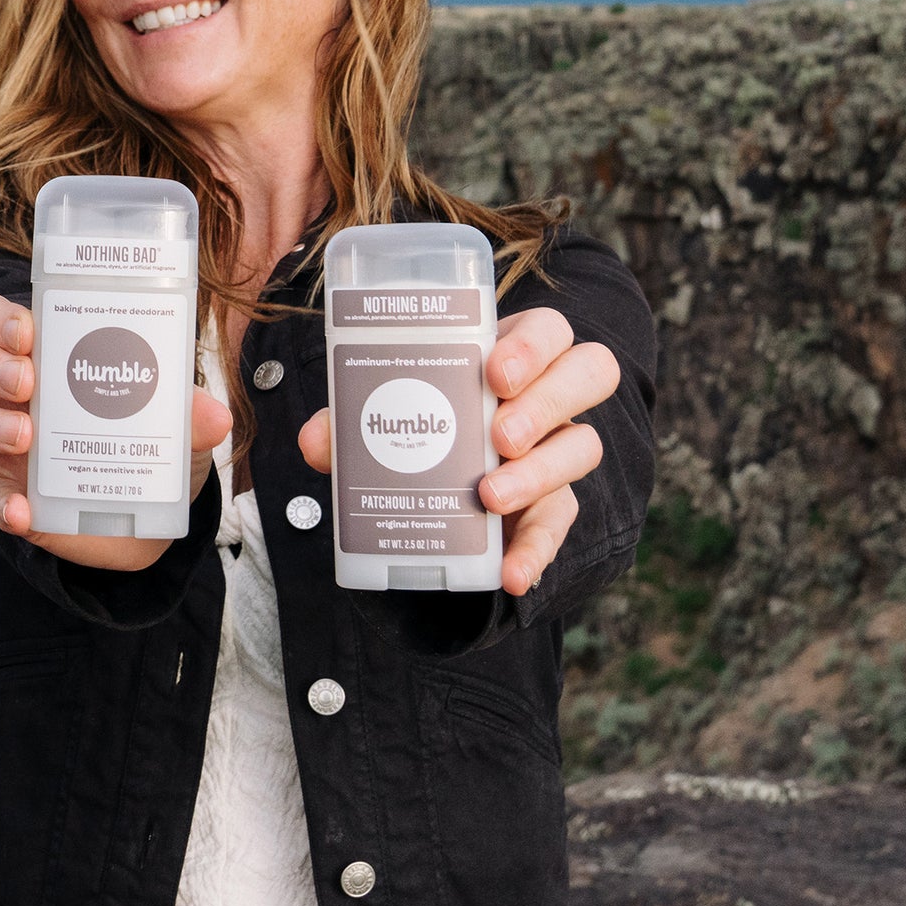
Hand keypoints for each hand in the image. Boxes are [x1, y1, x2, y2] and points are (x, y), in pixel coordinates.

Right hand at [0, 291, 229, 571]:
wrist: (147, 507)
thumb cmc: (146, 432)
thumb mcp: (171, 416)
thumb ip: (186, 410)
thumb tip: (213, 414)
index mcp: (26, 346)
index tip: (28, 332)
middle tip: (26, 381)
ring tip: (25, 435)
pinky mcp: (4, 494)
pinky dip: (2, 504)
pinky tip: (26, 511)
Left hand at [299, 304, 619, 598]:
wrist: (432, 489)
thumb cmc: (413, 424)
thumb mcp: (380, 415)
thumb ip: (348, 422)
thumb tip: (315, 440)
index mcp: (511, 352)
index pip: (549, 330)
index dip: (533, 346)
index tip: (495, 372)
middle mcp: (548, 394)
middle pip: (590, 372)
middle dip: (547, 401)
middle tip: (499, 435)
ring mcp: (557, 448)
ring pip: (583, 445)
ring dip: (541, 471)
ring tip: (490, 495)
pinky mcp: (553, 504)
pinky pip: (561, 523)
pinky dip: (538, 551)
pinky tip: (512, 574)